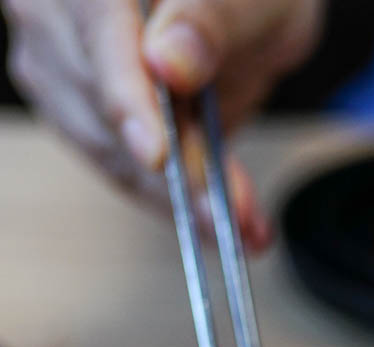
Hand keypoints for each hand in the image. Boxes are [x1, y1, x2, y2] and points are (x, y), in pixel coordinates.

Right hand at [5, 0, 325, 250]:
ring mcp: (57, 63)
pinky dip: (175, 203)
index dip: (127, 100)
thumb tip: (169, 63)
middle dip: (172, 172)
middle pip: (100, 106)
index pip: (99, 34)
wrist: (241, 11)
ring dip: (178, 201)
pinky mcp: (78, 115)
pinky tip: (224, 220)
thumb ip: (209, 19)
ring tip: (242, 223)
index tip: (158, 155)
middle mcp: (55, 11)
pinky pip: (121, 171)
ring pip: (108, 153)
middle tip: (233, 211)